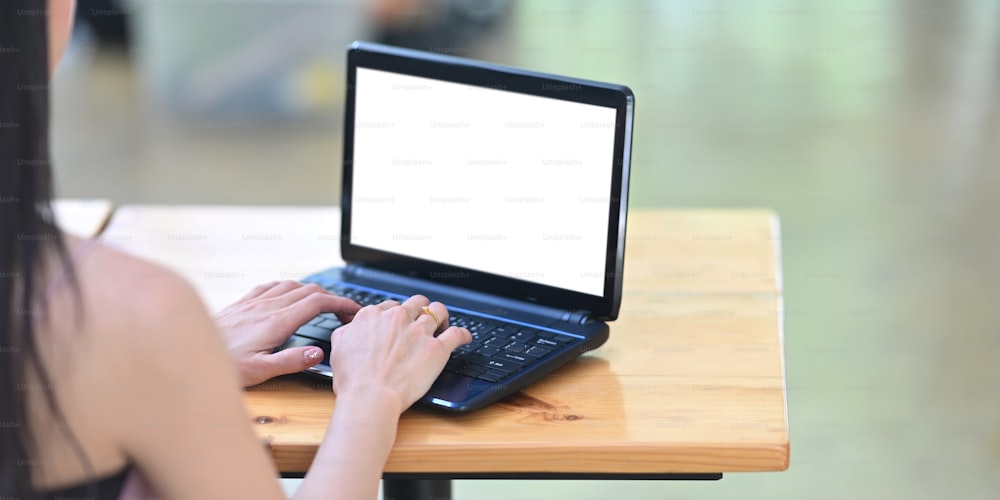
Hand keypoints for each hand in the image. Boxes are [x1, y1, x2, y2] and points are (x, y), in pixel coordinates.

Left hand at [214, 280, 360, 386]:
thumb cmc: (223, 365)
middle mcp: (267, 307)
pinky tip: (288, 295)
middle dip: (332, 297)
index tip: (353, 311)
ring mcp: (254, 302)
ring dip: (312, 291)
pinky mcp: (242, 303)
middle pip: (309, 290)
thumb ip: (291, 361)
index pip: (318, 303)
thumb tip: (318, 353)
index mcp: (276, 322)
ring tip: (322, 304)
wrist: (188, 353)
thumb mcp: (259, 372)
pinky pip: (272, 286)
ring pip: (292, 285)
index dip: (341, 303)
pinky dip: (289, 287)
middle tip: (342, 312)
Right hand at [328, 295, 470, 412]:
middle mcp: (397, 319)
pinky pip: (457, 333)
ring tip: (443, 325)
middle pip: (417, 302)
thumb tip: (350, 329)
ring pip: (438, 311)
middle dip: (421, 310)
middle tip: (422, 322)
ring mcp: (418, 332)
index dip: (397, 315)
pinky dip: (463, 334)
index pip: (391, 306)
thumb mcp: (338, 350)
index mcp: (373, 316)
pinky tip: (465, 337)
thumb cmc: (353, 380)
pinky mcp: (437, 348)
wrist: (370, 397)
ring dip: (442, 317)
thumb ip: (346, 334)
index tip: (400, 324)